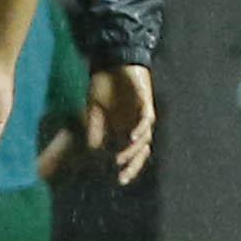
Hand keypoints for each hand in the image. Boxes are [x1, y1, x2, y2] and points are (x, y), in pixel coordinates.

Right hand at [81, 64, 154, 184]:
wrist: (110, 59)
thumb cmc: (103, 84)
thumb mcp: (94, 110)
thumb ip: (94, 129)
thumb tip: (92, 150)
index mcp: (125, 127)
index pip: (131, 153)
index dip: (127, 167)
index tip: (117, 180)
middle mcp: (136, 123)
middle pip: (141, 151)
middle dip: (132, 165)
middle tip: (121, 177)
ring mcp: (142, 113)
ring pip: (145, 138)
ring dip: (133, 150)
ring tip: (120, 158)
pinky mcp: (145, 101)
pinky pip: (147, 119)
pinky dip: (140, 129)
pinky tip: (131, 137)